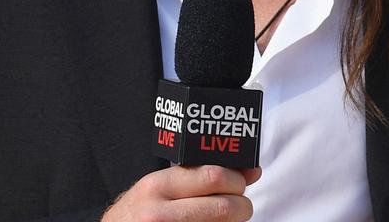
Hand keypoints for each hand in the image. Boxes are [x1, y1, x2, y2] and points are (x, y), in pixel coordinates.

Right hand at [101, 165, 261, 221]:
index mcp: (158, 186)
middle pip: (224, 206)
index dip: (237, 181)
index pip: (214, 177)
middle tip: (241, 206)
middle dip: (242, 205)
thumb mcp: (159, 187)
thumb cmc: (137, 212)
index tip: (241, 183)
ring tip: (224, 219)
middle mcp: (160, 213)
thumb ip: (198, 176)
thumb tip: (251, 171)